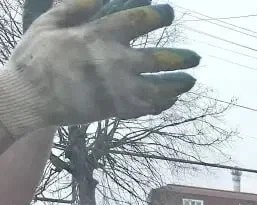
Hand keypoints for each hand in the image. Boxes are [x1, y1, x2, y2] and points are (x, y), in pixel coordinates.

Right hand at [0, 1, 198, 141]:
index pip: (137, 21)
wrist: (28, 98)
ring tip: (190, 80)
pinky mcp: (116, 109)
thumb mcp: (50, 23)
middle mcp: (113, 62)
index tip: (167, 13)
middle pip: (159, 59)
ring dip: (178, 84)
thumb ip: (77, 6)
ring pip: (159, 88)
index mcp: (97, 36)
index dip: (157, 15)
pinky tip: (170, 99)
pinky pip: (147, 108)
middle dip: (180, 58)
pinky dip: (161, 104)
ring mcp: (117, 89)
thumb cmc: (37, 56)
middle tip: (195, 57)